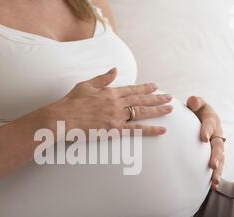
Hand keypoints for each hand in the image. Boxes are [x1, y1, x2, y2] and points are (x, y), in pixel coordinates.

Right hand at [47, 68, 173, 136]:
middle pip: (141, 99)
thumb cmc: (71, 102)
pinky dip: (151, 130)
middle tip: (170, 97)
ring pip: (142, 112)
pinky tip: (162, 130)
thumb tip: (115, 69)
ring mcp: (117, 116)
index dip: (145, 87)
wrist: (63, 118)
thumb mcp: (86, 85)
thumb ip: (103, 78)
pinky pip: (137, 130)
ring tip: (170, 109)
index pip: (132, 89)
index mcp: (110, 92)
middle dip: (157, 98)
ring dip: (158, 110)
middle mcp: (117, 103)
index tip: (156, 86)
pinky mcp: (115, 130)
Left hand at [186, 96, 224, 189]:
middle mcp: (218, 135)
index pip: (210, 124)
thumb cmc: (196, 110)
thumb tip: (193, 102)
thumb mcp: (197, 103)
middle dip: (216, 156)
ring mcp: (217, 147)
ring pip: (220, 159)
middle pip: (218, 146)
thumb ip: (196, 102)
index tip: (203, 138)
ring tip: (215, 181)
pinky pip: (217, 166)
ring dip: (218, 170)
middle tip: (212, 165)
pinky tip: (213, 187)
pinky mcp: (214, 156)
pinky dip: (216, 176)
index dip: (207, 130)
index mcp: (212, 120)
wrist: (201, 118)